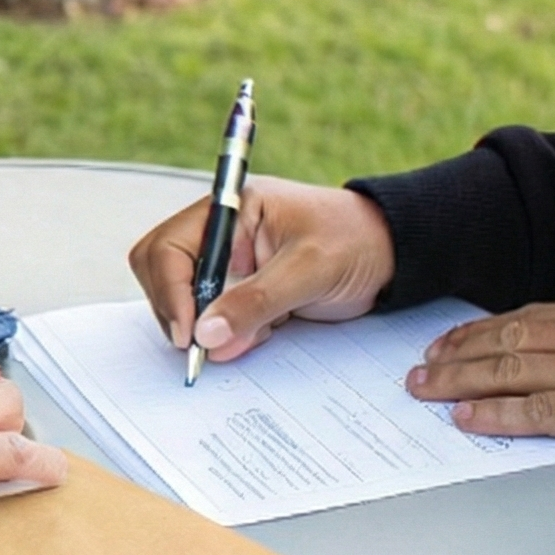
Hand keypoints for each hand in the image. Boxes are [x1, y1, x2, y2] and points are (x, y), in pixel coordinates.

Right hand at [127, 177, 396, 363]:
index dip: (170, 291)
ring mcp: (229, 263)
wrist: (393, 255)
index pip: (170, 246)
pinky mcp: (243, 292)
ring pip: (183, 299)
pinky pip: (215, 319)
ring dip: (203, 326)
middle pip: (162, 270)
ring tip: (246, 337)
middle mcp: (221, 233)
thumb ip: (256, 300)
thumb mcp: (309, 269)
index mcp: (230, 208)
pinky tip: (260, 335)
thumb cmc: (355, 242)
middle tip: (201, 346)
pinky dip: (227, 336)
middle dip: (176, 309)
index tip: (188, 333)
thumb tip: (206, 334)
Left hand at [409, 296, 554, 449]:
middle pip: (505, 338)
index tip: (459, 335)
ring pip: (505, 369)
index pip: (531, 316)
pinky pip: (532, 410)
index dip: (488, 327)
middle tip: (423, 363)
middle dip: (459, 351)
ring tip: (425, 388)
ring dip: (459, 379)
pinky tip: (465, 418)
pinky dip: (494, 413)